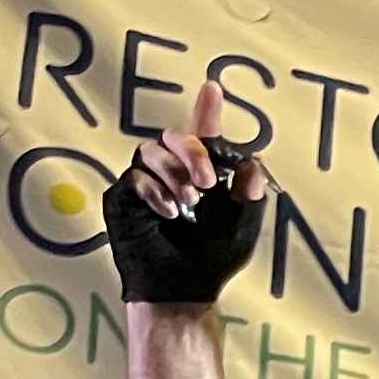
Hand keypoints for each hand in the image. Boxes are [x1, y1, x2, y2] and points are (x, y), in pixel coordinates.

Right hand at [110, 76, 266, 306]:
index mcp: (202, 174)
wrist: (183, 289)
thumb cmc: (212, 259)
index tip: (213, 89)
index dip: (207, 110)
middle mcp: (173, 171)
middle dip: (193, 151)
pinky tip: (170, 213)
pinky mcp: (124, 196)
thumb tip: (254, 160)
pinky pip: (134, 176)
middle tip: (206, 182)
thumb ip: (249, 192)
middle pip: (175, 134)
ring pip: (151, 150)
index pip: (204, 134)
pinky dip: (156, 192)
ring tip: (189, 204)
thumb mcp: (242, 225)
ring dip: (174, 174)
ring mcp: (146, 181)